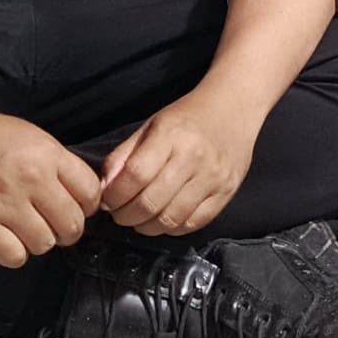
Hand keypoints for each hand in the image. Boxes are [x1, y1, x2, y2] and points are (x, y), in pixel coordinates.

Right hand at [0, 100, 102, 267]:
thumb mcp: (28, 135)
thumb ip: (54, 164)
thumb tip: (76, 193)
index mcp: (47, 154)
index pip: (91, 192)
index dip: (86, 205)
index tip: (74, 207)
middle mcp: (31, 180)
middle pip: (72, 224)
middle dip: (66, 229)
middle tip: (50, 224)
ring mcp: (5, 205)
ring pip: (44, 244)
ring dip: (37, 241)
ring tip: (23, 229)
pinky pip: (14, 257)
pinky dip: (13, 253)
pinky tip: (4, 238)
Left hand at [100, 90, 262, 235]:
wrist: (234, 109)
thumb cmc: (187, 117)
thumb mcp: (150, 126)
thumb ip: (124, 156)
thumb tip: (103, 189)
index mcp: (171, 136)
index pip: (135, 176)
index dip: (114, 195)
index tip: (107, 199)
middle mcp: (194, 158)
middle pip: (150, 203)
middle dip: (125, 216)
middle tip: (120, 213)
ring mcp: (213, 178)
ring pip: (170, 220)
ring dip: (146, 227)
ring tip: (140, 218)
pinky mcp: (227, 193)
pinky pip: (193, 224)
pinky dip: (172, 228)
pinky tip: (164, 218)